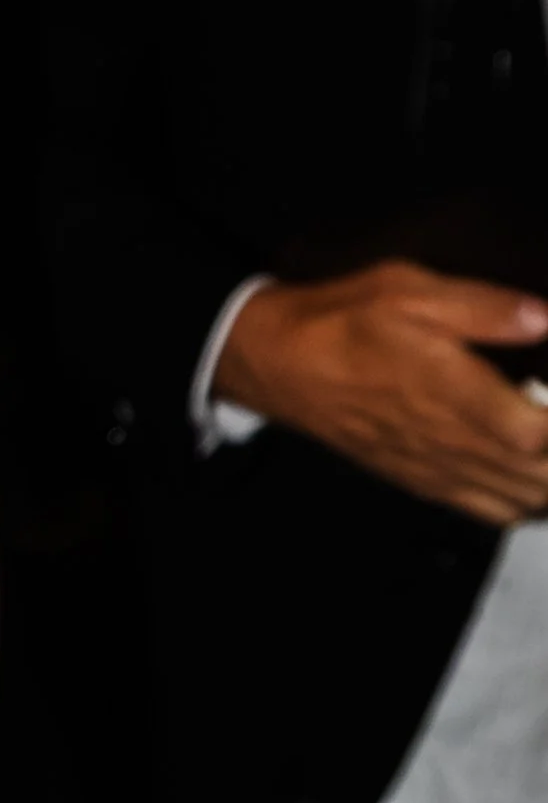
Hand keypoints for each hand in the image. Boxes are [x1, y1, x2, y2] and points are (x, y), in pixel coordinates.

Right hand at [215, 262, 547, 527]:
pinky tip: (529, 469)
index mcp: (456, 394)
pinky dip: (525, 500)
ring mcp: (439, 471)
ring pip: (524, 502)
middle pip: (541, 479)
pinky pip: (492, 512)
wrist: (282, 365)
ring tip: (545, 440)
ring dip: (547, 479)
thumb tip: (543, 315)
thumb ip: (485, 306)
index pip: (541, 434)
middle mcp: (452, 443)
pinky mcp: (424, 483)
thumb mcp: (409, 290)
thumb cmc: (343, 323)